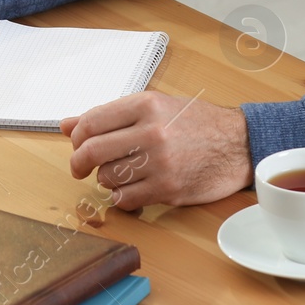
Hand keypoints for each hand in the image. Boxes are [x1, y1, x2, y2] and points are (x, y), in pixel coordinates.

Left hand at [61, 91, 253, 209]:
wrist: (238, 144)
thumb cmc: (195, 123)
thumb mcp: (156, 106)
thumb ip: (111, 115)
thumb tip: (66, 125)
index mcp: (146, 105)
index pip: (92, 122)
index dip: (77, 137)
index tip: (77, 145)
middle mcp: (152, 132)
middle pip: (93, 151)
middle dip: (78, 163)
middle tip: (79, 168)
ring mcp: (161, 163)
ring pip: (108, 177)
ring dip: (106, 179)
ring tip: (121, 172)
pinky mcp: (168, 189)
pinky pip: (126, 199)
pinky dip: (122, 197)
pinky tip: (133, 188)